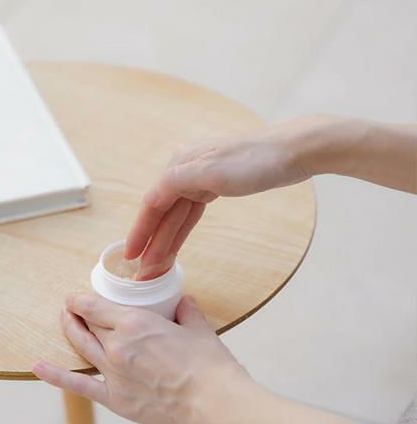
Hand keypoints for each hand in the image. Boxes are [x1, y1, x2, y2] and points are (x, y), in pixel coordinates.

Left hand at [33, 294, 245, 423]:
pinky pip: (80, 385)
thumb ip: (185, 310)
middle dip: (77, 313)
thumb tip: (183, 302)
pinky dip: (56, 376)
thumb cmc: (208, 364)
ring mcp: (114, 372)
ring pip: (82, 346)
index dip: (80, 299)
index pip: (94, 305)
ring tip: (64, 321)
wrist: (215, 401)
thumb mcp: (197, 327)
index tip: (75, 297)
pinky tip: (39, 367)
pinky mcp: (116, 398)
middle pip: (87, 324)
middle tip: (74, 308)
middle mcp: (118, 344)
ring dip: (70, 331)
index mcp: (134, 322)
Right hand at [125, 121, 310, 277]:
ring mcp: (201, 178)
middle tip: (145, 272)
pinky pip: (192, 212)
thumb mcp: (212, 171)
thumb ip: (178, 181)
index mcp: (180, 164)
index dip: (140, 230)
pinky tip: (175, 242)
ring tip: (156, 266)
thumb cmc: (254, 161)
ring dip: (167, 240)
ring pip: (178, 214)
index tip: (130, 256)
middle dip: (154, 242)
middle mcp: (185, 170)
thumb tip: (151, 196)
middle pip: (164, 212)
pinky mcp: (216, 185)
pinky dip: (183, 229)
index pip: (153, 203)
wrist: (292, 151)